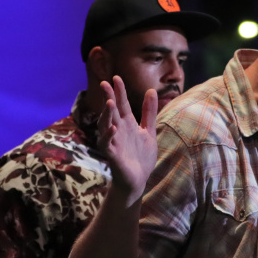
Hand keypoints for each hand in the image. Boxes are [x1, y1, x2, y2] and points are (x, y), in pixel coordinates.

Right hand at [98, 76, 158, 197]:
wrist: (138, 179)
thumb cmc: (141, 156)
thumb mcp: (148, 131)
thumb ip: (149, 112)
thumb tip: (151, 90)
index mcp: (127, 124)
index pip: (121, 104)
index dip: (119, 91)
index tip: (116, 77)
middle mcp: (117, 130)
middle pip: (111, 111)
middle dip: (108, 97)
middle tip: (105, 84)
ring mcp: (113, 141)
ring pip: (106, 125)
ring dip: (107, 115)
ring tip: (110, 103)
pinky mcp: (112, 155)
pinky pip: (107, 144)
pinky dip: (109, 136)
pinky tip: (113, 128)